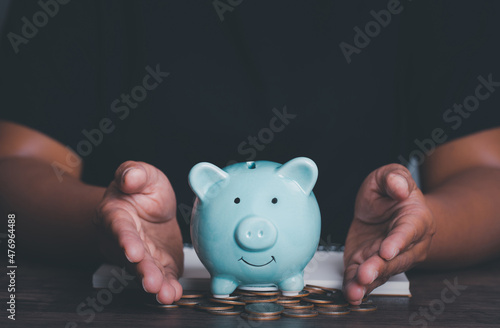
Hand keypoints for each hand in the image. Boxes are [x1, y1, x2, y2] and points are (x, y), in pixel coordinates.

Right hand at [96, 161, 183, 303]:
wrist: (150, 207)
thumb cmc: (141, 190)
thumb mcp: (142, 174)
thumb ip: (135, 173)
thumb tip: (130, 177)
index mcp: (116, 215)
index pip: (120, 228)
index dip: (126, 240)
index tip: (133, 252)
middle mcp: (125, 240)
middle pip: (132, 257)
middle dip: (142, 270)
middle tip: (151, 281)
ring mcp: (141, 255)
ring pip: (145, 271)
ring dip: (155, 283)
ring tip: (164, 293)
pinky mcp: (158, 263)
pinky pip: (162, 276)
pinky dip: (168, 287)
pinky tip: (174, 293)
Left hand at [343, 164, 435, 303]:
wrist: (386, 208)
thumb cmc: (391, 193)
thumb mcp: (390, 175)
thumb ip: (394, 178)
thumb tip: (399, 187)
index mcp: (416, 220)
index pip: (407, 233)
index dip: (397, 242)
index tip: (386, 250)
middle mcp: (407, 245)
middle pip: (395, 259)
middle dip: (379, 268)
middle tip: (365, 274)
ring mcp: (388, 258)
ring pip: (380, 273)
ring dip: (367, 283)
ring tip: (356, 290)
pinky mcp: (369, 264)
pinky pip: (364, 279)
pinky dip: (357, 287)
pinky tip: (350, 294)